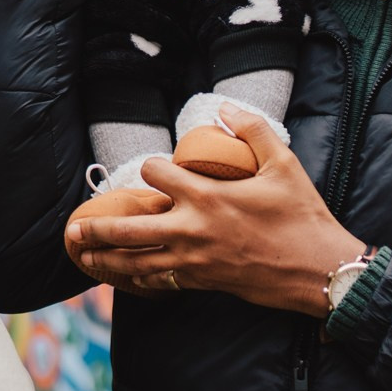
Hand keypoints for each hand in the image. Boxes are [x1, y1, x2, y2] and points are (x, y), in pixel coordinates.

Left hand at [63, 106, 364, 315]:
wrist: (318, 269)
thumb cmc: (302, 215)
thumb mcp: (283, 163)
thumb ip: (252, 130)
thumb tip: (224, 109)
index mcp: (206, 195)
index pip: (156, 174)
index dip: (150, 167)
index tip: (153, 168)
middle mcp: (192, 229)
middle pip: (129, 229)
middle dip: (98, 228)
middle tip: (73, 227)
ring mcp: (195, 260)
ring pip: (138, 261)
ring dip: (108, 258)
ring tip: (84, 256)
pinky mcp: (204, 281)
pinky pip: (161, 281)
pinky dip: (139, 278)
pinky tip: (126, 277)